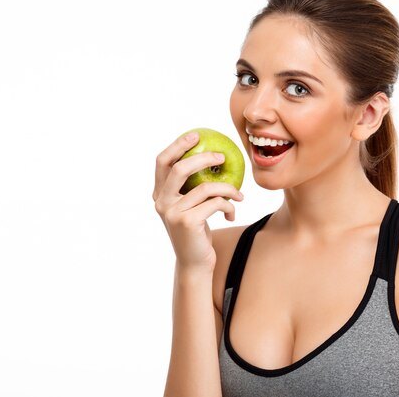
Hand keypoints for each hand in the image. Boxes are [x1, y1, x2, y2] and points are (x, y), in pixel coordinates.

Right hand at [152, 132, 243, 273]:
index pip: (162, 162)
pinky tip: (232, 213)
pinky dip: (228, 205)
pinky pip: (215, 203)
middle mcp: (161, 202)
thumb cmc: (197, 231)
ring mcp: (172, 212)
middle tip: (222, 157)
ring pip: (206, 188)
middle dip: (204, 158)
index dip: (177, 145)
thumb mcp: (190, 207)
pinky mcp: (187, 222)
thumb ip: (191, 187)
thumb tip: (213, 158)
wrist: (195, 263)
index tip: (195, 135)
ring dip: (228, 190)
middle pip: (181, 168)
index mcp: (159, 194)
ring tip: (239, 196)